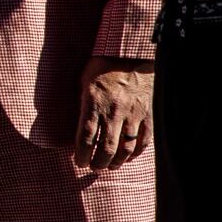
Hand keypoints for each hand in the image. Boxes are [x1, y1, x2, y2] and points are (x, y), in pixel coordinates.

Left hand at [71, 57, 153, 173]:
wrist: (131, 53)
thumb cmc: (102, 67)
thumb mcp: (83, 82)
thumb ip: (80, 106)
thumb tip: (74, 129)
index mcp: (94, 102)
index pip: (86, 138)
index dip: (81, 156)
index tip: (79, 162)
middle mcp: (113, 110)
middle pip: (106, 149)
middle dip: (98, 164)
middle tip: (93, 168)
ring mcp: (132, 113)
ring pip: (125, 148)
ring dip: (116, 162)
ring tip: (109, 166)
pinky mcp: (147, 114)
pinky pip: (143, 141)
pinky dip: (135, 153)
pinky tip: (128, 157)